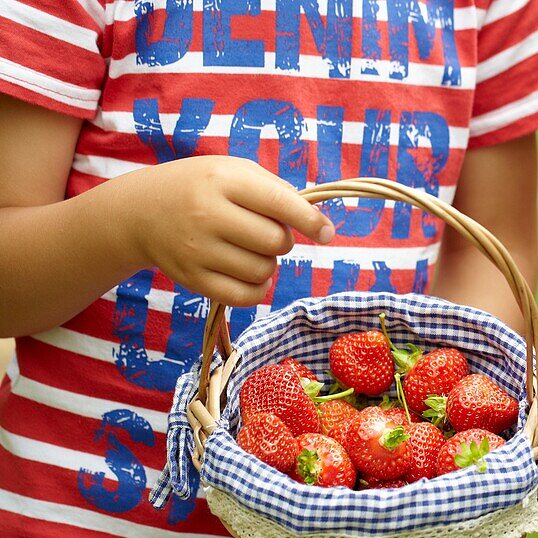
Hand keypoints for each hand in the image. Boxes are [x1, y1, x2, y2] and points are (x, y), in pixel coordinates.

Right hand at [115, 156, 333, 306]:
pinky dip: (258, 288)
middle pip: (276, 242)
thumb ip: (276, 191)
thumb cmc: (202, 188)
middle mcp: (208, 214)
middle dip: (282, 240)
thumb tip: (317, 222)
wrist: (141, 211)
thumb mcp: (234, 172)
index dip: (311, 221)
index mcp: (224, 181)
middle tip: (264, 232)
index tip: (326, 232)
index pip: (280, 204)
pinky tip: (250, 274)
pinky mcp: (193, 279)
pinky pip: (246, 296)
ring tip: (249, 249)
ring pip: (264, 270)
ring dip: (269, 264)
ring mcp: (198, 250)